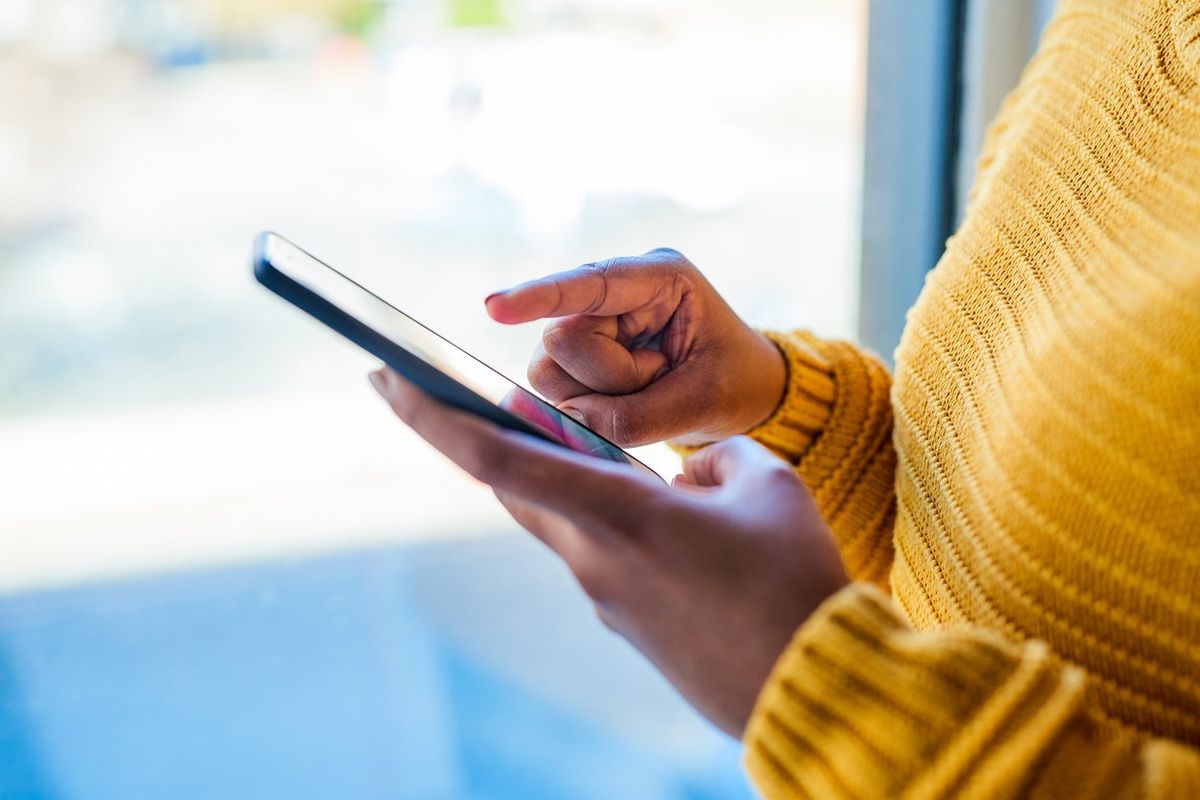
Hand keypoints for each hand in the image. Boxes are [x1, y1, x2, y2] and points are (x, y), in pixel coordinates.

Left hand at [370, 367, 847, 735]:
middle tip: (483, 399)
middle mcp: (592, 561)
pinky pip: (603, 557)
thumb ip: (714, 459)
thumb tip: (689, 474)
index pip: (496, 458)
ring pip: (563, 521)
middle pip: (516, 487)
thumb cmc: (792, 583)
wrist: (810, 686)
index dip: (431, 415)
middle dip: (488, 440)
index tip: (383, 378)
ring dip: (573, 483)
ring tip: (633, 468)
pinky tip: (681, 530)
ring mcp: (605, 600)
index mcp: (616, 515)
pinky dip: (615, 525)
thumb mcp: (767, 487)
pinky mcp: (628, 626)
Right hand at [484, 248, 785, 446]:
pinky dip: (592, 408)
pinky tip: (630, 397)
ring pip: (550, 371)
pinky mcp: (575, 354)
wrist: (743, 390)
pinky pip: (555, 391)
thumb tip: (565, 420)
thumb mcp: (702, 401)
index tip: (494, 308)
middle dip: (606, 379)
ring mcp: (590, 321)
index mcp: (661, 278)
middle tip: (659, 379)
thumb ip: (635, 417)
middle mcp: (615, 291)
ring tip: (648, 388)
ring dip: (599, 397)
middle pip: (562, 341)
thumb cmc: (733, 382)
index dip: (541, 296)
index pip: (592, 283)